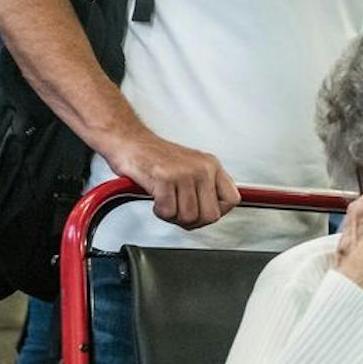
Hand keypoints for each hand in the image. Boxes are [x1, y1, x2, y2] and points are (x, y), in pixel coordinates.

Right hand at [106, 129, 239, 228]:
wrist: (130, 142)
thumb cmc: (157, 157)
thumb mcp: (192, 166)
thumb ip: (206, 187)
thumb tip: (215, 212)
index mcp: (212, 165)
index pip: (232, 199)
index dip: (217, 212)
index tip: (202, 211)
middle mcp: (202, 168)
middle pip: (211, 215)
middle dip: (193, 221)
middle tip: (180, 212)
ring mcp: (184, 173)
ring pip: (189, 217)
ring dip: (173, 216)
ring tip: (166, 203)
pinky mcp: (165, 178)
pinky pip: (168, 212)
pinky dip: (160, 212)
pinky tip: (156, 199)